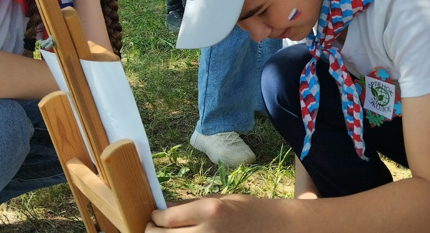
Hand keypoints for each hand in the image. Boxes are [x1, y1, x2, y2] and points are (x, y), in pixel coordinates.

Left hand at [147, 195, 274, 231]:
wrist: (276, 228)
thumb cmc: (248, 211)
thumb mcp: (220, 200)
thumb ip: (190, 205)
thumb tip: (162, 210)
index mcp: (210, 210)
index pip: (166, 218)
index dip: (155, 217)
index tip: (155, 215)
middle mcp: (208, 232)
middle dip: (153, 232)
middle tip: (152, 227)